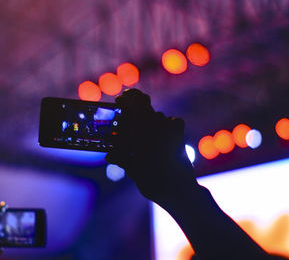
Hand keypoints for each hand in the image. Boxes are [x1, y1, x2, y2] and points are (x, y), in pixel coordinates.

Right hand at [106, 89, 198, 205]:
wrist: (178, 190)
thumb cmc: (152, 181)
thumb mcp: (132, 170)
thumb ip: (121, 158)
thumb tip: (109, 155)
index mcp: (140, 130)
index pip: (132, 102)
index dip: (125, 99)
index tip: (119, 101)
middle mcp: (155, 125)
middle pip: (144, 105)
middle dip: (135, 108)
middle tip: (129, 116)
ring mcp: (169, 128)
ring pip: (157, 116)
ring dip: (150, 121)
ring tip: (144, 136)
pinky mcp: (180, 134)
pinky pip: (172, 121)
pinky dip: (166, 126)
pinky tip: (163, 136)